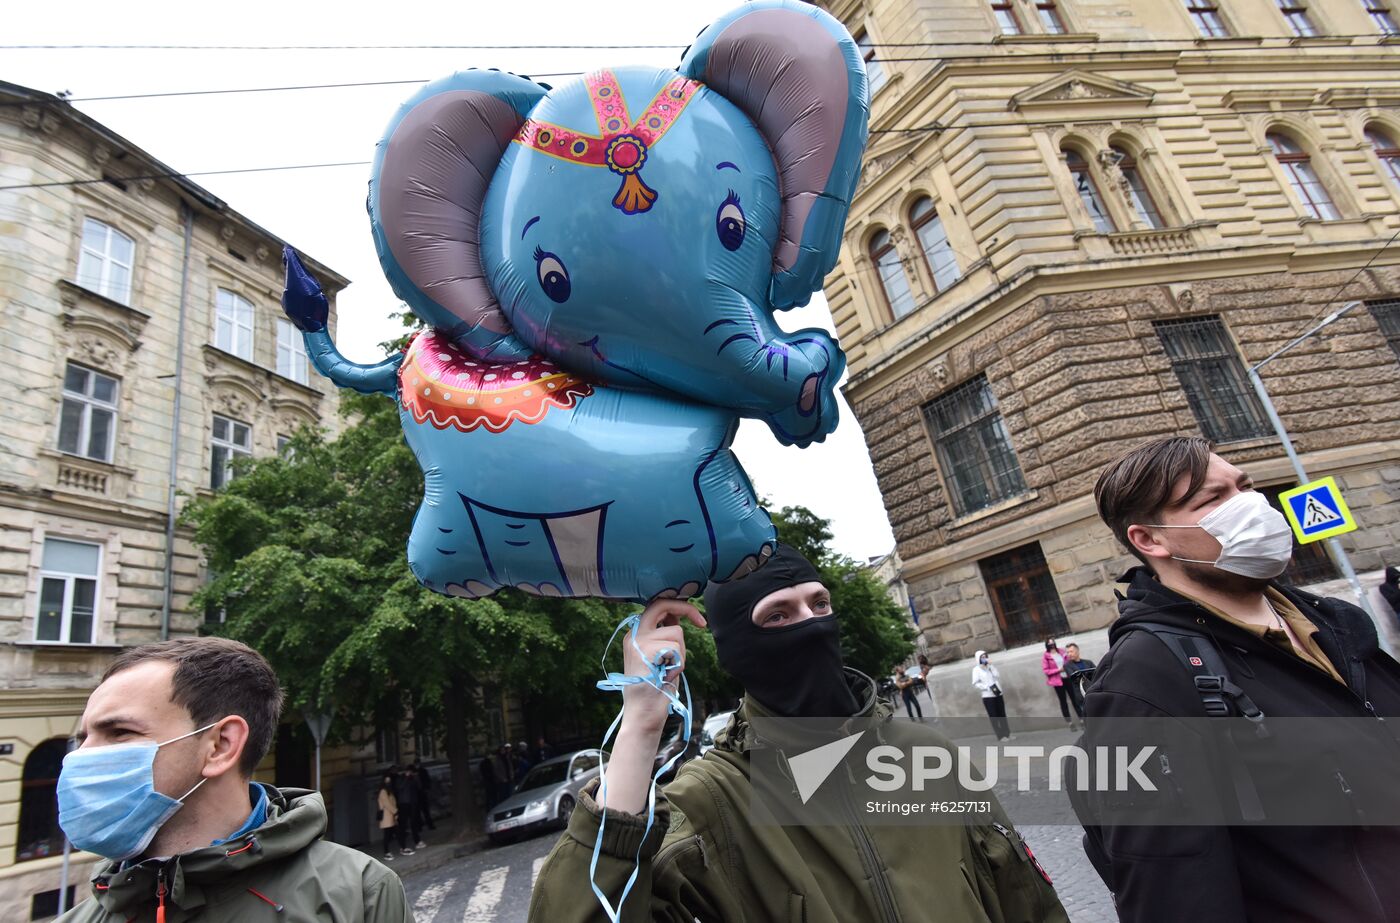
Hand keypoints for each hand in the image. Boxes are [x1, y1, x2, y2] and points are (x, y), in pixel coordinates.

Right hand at [618, 599, 705, 736]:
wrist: (643, 715)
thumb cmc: (655, 689)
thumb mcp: (660, 657)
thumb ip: (664, 636)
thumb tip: (677, 617)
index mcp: (635, 635)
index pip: (656, 606)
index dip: (679, 607)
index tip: (698, 620)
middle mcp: (633, 635)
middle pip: (661, 604)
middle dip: (686, 609)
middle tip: (702, 623)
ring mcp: (637, 642)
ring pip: (676, 632)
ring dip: (682, 653)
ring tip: (669, 671)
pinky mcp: (644, 651)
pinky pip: (675, 647)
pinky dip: (679, 663)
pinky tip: (667, 676)